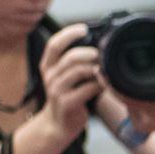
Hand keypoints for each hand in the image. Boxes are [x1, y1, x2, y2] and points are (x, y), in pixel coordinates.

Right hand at [35, 23, 103, 141]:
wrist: (59, 124)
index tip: (84, 28)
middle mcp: (50, 76)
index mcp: (48, 65)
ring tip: (106, 69)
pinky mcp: (67, 103)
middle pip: (70, 57)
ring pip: (79, 71)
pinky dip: (99, 85)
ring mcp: (57, 90)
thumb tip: (98, 47)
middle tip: (103, 54)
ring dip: (96, 68)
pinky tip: (105, 85)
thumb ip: (75, 63)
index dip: (69, 33)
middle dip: (90, 53)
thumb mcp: (66, 77)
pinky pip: (87, 89)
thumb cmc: (68, 96)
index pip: (54, 44)